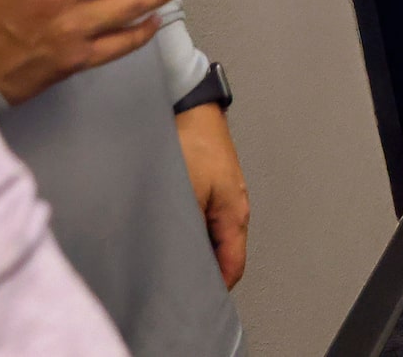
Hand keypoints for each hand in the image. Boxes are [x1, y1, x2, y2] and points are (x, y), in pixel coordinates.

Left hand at [174, 105, 251, 286]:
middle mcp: (234, 206)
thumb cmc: (190, 140)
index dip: (213, 290)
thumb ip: (185, 233)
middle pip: (222, 253)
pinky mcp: (209, 180)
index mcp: (235, 215)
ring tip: (166, 254)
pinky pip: (201, 215)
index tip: (191, 301)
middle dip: (200, 269)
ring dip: (191, 245)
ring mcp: (222, 192)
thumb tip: (177, 261)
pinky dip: (187, 225)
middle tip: (173, 281)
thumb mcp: (185, 195)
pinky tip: (166, 224)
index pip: (231, 268)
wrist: (186, 101)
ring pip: (209, 234)